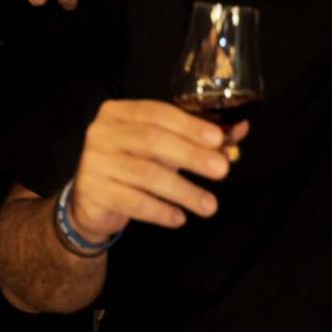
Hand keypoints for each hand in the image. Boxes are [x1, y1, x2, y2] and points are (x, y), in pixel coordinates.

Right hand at [67, 99, 249, 242]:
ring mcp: (94, 162)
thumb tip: (239, 130)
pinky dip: (160, 211)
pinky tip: (179, 218)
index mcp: (118, 112)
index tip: (218, 139)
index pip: (157, 113)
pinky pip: (133, 202)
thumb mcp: (162, 147)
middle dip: (191, 155)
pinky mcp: (93, 191)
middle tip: (223, 171)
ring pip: (145, 174)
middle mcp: (101, 132)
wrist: (92, 199)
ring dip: (183, 190)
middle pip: (151, 140)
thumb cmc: (132, 164)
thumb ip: (196, 138)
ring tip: (209, 206)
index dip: (189, 125)